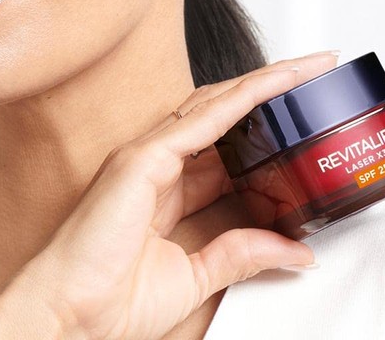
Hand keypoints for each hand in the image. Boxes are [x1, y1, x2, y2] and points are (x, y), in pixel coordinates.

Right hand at [0, 50, 339, 339]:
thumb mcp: (195, 277)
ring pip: (217, 104)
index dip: (267, 128)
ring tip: (307, 69)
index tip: (306, 120)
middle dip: (271, 92)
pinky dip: (241, 98)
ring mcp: (148, 155)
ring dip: (264, 84)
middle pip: (226, 113)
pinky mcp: (142, 158)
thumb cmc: (110, 300)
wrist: (69, 317)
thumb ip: (241, 254)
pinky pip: (201, 119)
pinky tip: (273, 84)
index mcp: (167, 188)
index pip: (228, 145)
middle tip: (315, 75)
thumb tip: (295, 250)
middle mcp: (159, 162)